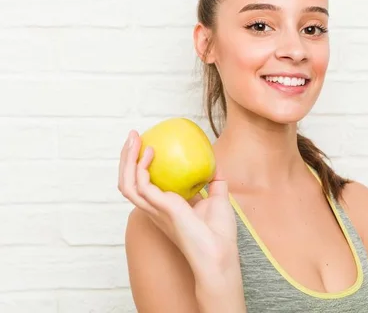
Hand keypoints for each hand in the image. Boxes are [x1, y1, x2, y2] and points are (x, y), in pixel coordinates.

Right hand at [118, 129, 239, 282]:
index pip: (143, 185)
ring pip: (127, 184)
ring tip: (133, 139)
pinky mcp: (161, 208)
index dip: (139, 166)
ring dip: (126, 159)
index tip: (146, 144)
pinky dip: (142, 167)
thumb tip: (215, 163)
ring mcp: (155, 209)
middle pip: (128, 182)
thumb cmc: (219, 233)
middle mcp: (155, 209)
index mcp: (165, 207)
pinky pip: (142, 184)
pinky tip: (151, 152)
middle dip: (126, 158)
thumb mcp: (218, 199)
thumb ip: (215, 181)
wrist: (220, 252)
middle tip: (133, 136)